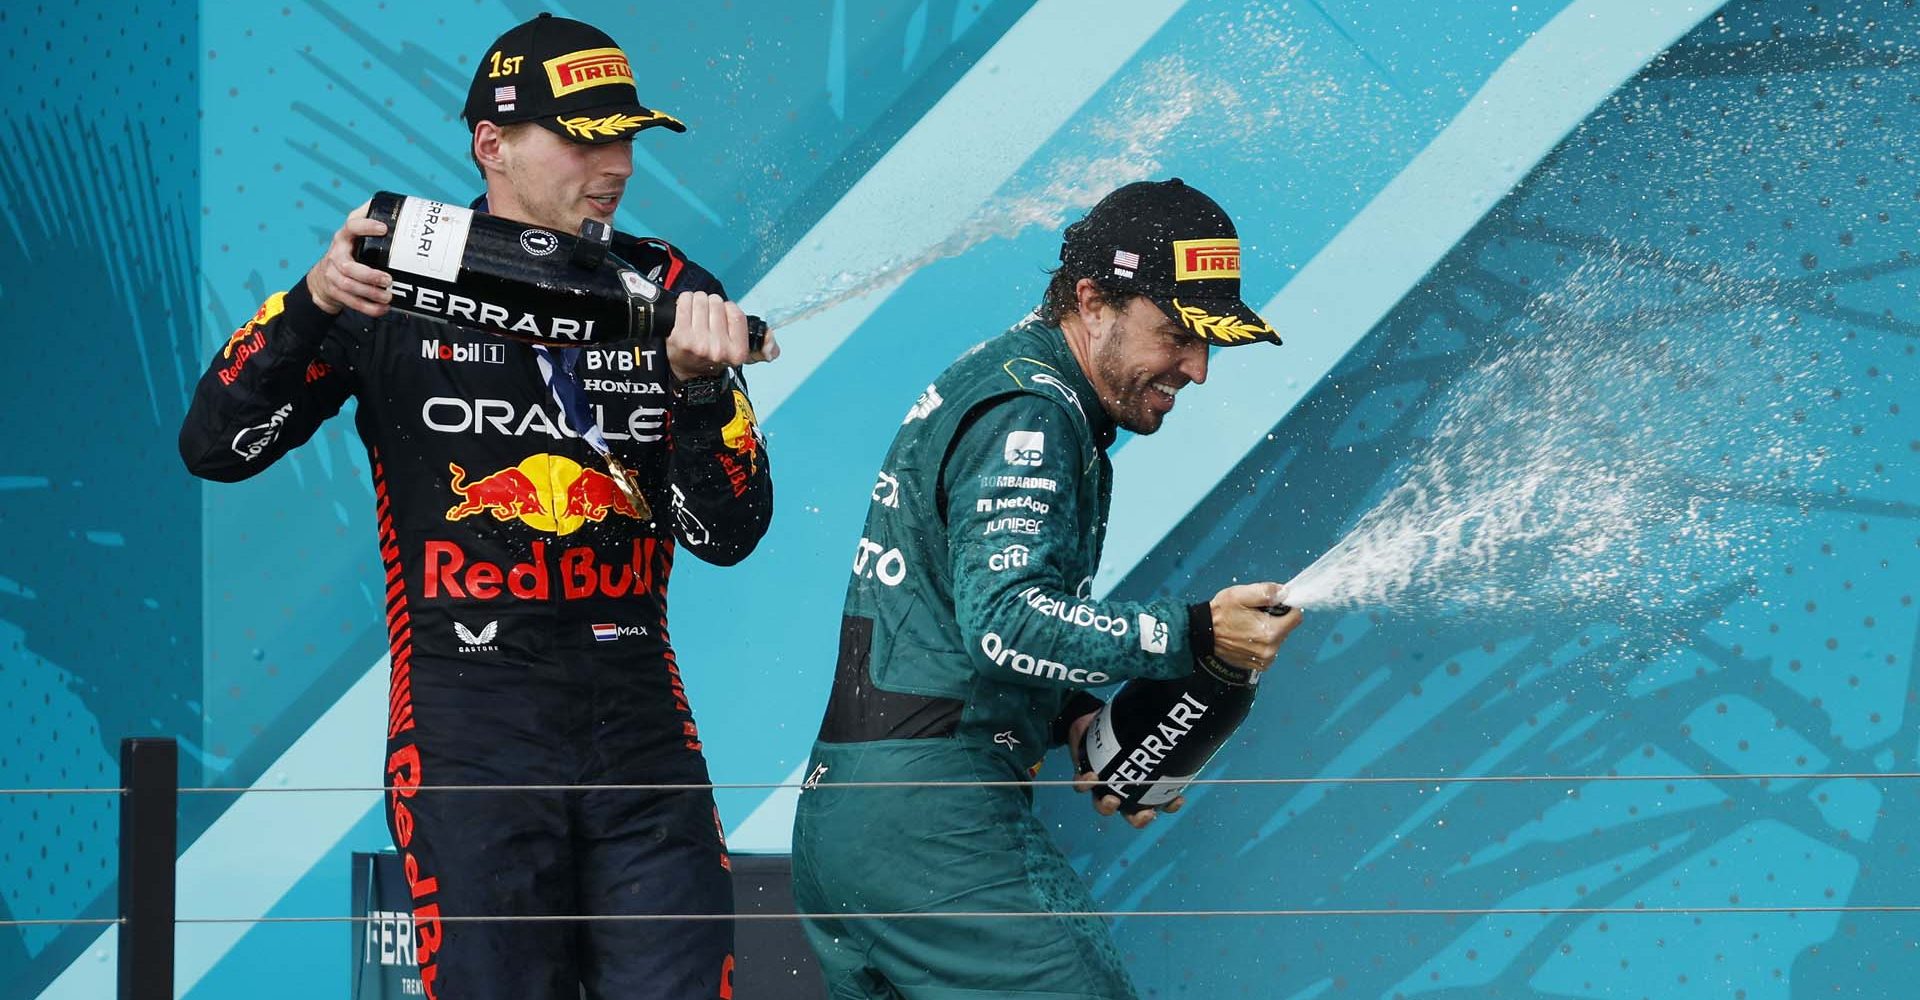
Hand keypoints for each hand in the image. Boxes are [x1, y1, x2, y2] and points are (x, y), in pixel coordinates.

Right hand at [306, 201, 393, 316]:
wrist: (322, 278)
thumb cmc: (349, 251)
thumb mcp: (356, 234)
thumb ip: (370, 219)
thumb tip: (396, 205)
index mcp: (344, 237)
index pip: (351, 227)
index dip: (365, 227)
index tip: (384, 229)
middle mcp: (336, 255)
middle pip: (348, 267)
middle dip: (369, 275)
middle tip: (388, 279)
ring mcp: (333, 275)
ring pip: (349, 286)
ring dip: (370, 293)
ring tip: (388, 296)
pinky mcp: (336, 292)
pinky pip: (351, 302)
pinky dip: (368, 307)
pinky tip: (383, 308)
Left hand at [666, 292, 778, 380]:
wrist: (691, 373)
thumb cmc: (716, 357)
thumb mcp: (745, 353)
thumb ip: (766, 345)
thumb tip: (771, 350)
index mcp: (737, 352)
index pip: (736, 313)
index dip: (728, 308)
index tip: (723, 314)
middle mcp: (718, 349)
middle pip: (716, 303)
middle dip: (712, 304)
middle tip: (708, 316)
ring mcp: (698, 343)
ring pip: (700, 300)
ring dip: (697, 301)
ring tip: (697, 313)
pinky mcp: (680, 336)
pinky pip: (684, 303)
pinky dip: (684, 301)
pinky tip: (685, 310)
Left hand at [1066, 711, 1183, 829]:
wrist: (1089, 719)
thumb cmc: (1118, 723)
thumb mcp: (1137, 721)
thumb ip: (1155, 718)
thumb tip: (1180, 707)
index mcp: (1139, 782)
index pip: (1159, 800)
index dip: (1169, 805)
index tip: (1178, 799)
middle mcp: (1121, 789)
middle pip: (1132, 814)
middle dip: (1139, 819)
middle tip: (1145, 812)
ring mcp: (1101, 785)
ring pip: (1104, 807)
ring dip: (1109, 807)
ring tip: (1113, 799)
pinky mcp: (1082, 776)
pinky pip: (1082, 786)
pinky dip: (1086, 783)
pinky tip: (1090, 776)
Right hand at [1209, 582, 1302, 671]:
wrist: (1202, 634)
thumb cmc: (1221, 613)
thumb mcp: (1241, 594)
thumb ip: (1267, 592)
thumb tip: (1285, 593)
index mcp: (1270, 631)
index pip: (1297, 617)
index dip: (1288, 607)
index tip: (1274, 605)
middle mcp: (1271, 649)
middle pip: (1287, 628)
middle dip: (1276, 619)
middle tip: (1255, 614)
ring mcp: (1264, 660)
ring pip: (1278, 639)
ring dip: (1269, 631)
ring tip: (1248, 625)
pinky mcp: (1258, 666)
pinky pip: (1269, 650)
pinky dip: (1262, 643)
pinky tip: (1247, 637)